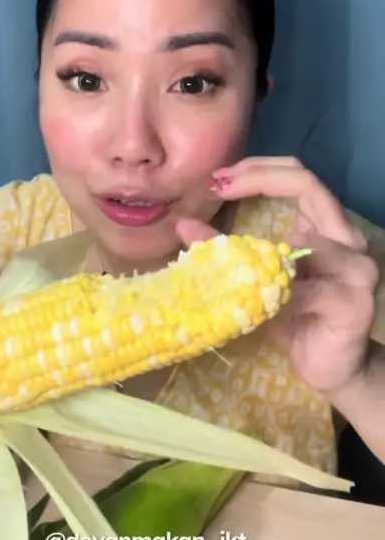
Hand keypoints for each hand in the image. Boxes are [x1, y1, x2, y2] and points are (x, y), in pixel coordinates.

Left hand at [175, 157, 378, 398]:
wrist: (329, 369)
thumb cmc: (294, 320)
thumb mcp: (255, 280)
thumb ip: (228, 251)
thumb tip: (183, 225)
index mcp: (325, 225)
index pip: (297, 176)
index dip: (259, 169)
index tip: (217, 178)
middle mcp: (347, 237)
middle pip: (309, 185)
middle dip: (259, 177)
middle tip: (218, 185)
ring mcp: (355, 267)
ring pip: (308, 239)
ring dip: (261, 246)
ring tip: (226, 251)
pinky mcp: (353, 301)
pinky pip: (307, 290)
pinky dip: (276, 292)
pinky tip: (256, 299)